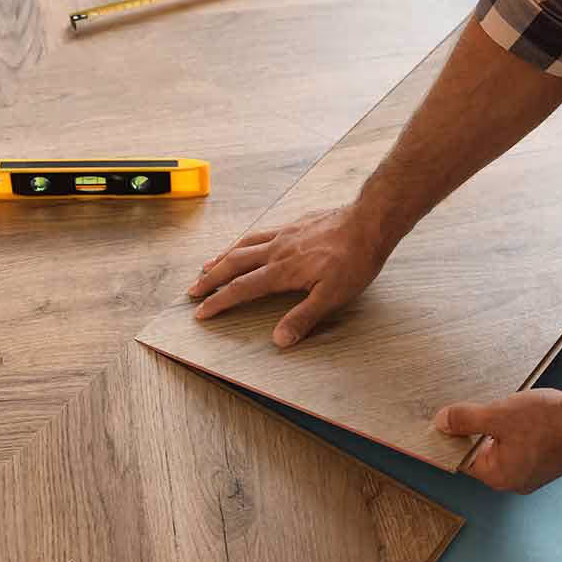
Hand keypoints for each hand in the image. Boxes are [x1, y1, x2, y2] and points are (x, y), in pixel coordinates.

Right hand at [187, 204, 389, 347]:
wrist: (368, 222)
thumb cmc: (354, 260)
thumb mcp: (333, 297)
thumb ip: (303, 317)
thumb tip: (278, 340)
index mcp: (282, 271)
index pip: (242, 288)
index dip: (219, 301)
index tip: (201, 311)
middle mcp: (277, 250)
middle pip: (234, 264)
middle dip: (211, 279)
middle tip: (193, 290)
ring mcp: (284, 234)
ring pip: (244, 245)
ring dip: (223, 258)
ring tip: (208, 266)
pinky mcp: (294, 225)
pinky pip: (259, 233)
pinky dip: (243, 242)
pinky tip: (245, 244)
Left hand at [434, 388, 561, 493]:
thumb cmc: (552, 424)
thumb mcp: (499, 416)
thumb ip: (467, 420)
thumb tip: (441, 422)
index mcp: (499, 475)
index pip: (462, 459)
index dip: (449, 438)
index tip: (440, 419)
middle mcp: (514, 476)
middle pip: (479, 450)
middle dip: (472, 427)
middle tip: (465, 403)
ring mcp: (531, 466)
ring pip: (499, 441)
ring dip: (494, 422)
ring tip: (495, 403)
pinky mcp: (544, 452)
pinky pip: (517, 437)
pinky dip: (511, 422)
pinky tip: (514, 405)